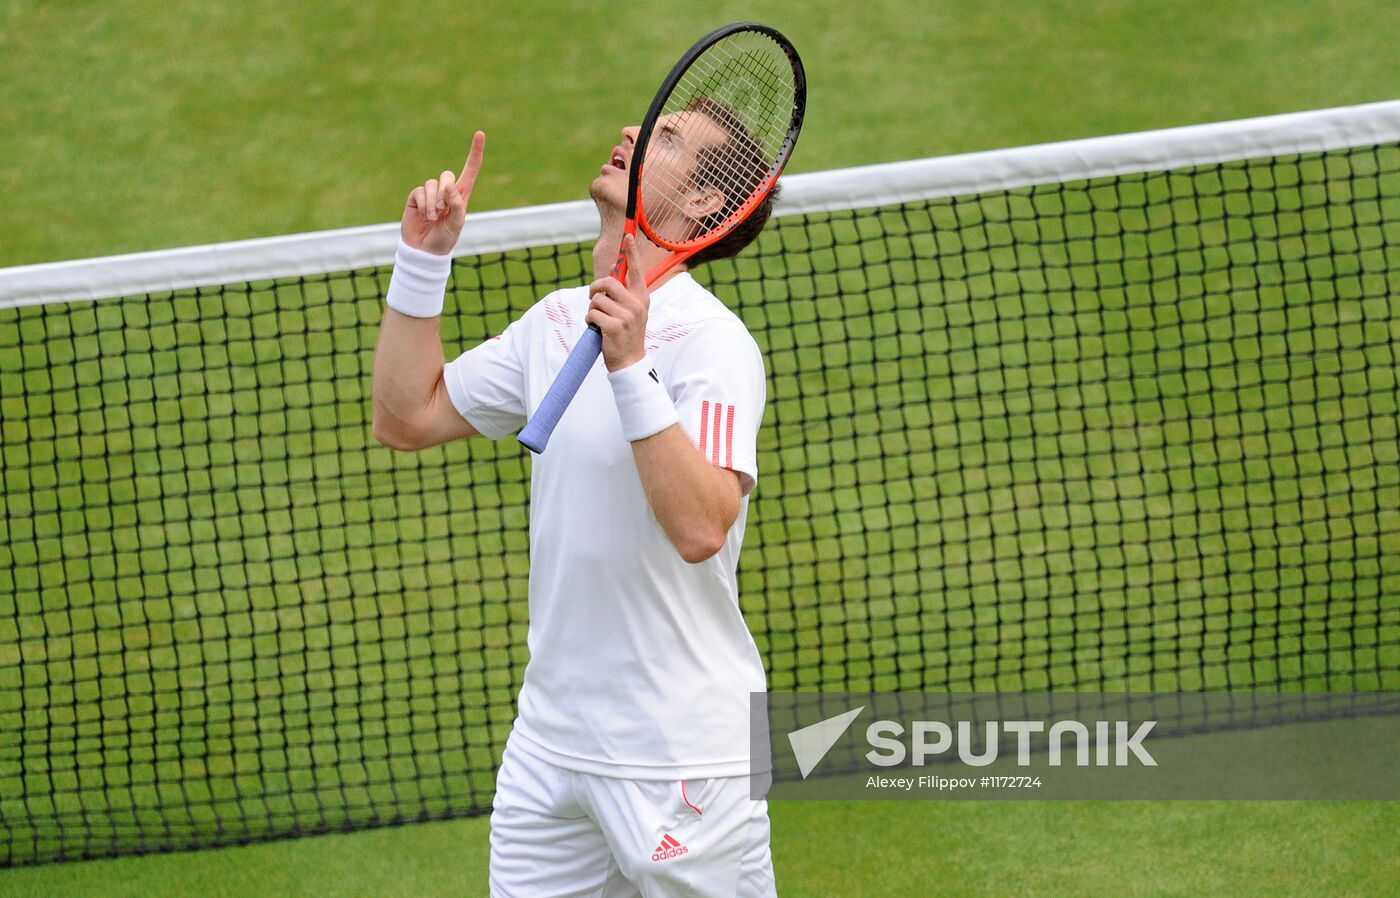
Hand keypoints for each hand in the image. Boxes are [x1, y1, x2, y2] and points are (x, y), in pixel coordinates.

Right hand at [401, 131, 485, 254]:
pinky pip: (419, 191)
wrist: (424, 250)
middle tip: (443, 210)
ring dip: (433, 202)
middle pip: (447, 175)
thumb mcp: (456, 224)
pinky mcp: (416, 197)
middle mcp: (447, 191)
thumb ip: (456, 204)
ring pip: (432, 184)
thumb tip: (450, 184)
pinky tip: (423, 216)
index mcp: (462, 196)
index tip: (479, 133)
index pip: (471, 170)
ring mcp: (430, 194)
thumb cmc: (445, 239)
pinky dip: (423, 204)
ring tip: (433, 218)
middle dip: (445, 191)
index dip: (475, 152)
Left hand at [586, 234, 648, 370]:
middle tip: (595, 299)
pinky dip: (590, 321)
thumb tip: (613, 267)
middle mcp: (636, 304)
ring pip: (596, 299)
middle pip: (607, 282)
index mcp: (641, 297)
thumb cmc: (626, 332)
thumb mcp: (629, 309)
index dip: (631, 252)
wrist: (630, 361)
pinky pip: (592, 313)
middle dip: (595, 289)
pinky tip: (598, 329)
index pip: (636, 270)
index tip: (628, 235)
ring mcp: (626, 316)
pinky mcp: (613, 326)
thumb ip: (623, 289)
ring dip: (592, 309)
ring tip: (600, 320)